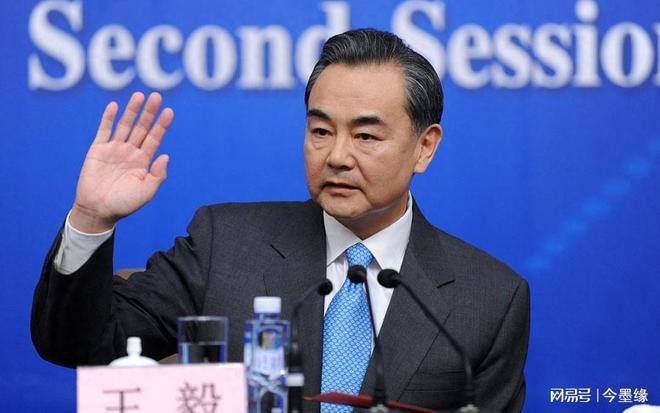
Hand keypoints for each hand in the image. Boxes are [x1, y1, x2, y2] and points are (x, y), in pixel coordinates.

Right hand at [70, 92, 173, 232]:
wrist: (98, 210)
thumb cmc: (124, 204)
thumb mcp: (146, 192)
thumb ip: (157, 175)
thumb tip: (166, 156)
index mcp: (143, 162)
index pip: (155, 139)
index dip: (162, 125)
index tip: (169, 111)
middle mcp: (130, 152)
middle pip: (142, 128)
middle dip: (149, 113)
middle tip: (157, 96)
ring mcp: (114, 149)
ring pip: (125, 126)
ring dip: (132, 111)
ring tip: (139, 95)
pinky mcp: (97, 150)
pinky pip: (104, 131)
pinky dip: (108, 118)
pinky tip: (115, 106)